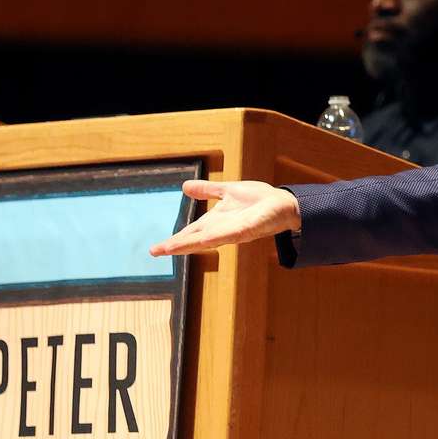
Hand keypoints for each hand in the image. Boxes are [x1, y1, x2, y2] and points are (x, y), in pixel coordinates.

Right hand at [149, 180, 300, 256]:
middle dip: (175, 245)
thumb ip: (207, 191)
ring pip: (207, 240)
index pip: (190, 232)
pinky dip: (216, 238)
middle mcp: (221, 230)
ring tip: (170, 248)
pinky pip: (229, 234)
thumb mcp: (227, 191)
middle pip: (194, 240)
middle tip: (155, 251)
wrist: (282, 203)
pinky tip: (204, 241)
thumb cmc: (258, 199)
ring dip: (189, 244)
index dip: (174, 239)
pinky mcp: (247, 229)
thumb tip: (185, 186)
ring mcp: (233, 232)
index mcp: (215, 221)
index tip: (155, 249)